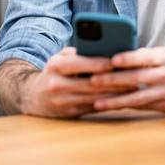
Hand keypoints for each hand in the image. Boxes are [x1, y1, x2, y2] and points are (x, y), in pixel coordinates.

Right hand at [18, 47, 134, 117]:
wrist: (31, 97)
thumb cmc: (53, 72)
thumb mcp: (60, 58)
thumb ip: (79, 53)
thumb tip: (105, 49)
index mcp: (55, 66)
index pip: (80, 64)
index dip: (100, 63)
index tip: (118, 60)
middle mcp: (57, 85)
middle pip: (90, 83)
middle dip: (114, 80)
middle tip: (133, 75)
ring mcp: (62, 102)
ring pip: (94, 98)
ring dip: (115, 94)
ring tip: (133, 87)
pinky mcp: (69, 114)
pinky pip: (93, 108)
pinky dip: (109, 103)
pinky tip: (122, 98)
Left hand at [89, 47, 164, 113]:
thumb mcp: (160, 56)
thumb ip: (141, 56)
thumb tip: (110, 55)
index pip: (145, 56)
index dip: (129, 58)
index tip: (111, 60)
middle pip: (138, 78)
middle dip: (113, 80)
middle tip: (93, 81)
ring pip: (139, 98)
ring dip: (116, 100)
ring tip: (97, 102)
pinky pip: (144, 108)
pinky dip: (126, 107)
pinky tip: (112, 108)